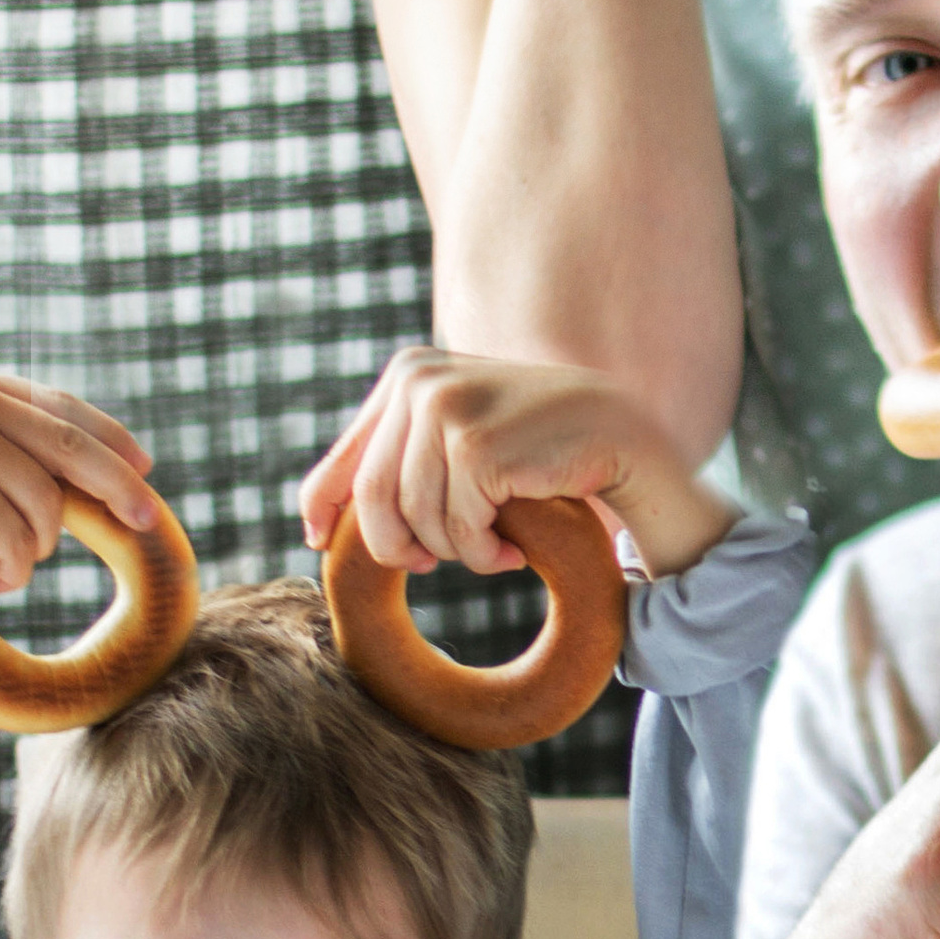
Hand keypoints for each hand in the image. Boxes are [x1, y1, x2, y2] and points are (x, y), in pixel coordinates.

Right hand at [0, 364, 156, 638]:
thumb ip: (8, 443)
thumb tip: (107, 463)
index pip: (60, 407)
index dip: (109, 441)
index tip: (144, 467)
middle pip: (72, 446)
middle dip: (118, 487)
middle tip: (147, 520)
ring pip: (46, 503)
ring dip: (35, 548)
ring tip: (5, 564)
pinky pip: (20, 537)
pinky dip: (13, 568)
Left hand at [299, 347, 732, 579]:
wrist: (623, 438)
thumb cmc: (542, 448)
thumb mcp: (462, 438)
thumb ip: (403, 458)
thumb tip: (316, 520)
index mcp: (408, 374)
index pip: (343, 461)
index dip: (326, 513)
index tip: (322, 545)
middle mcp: (419, 381)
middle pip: (373, 500)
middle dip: (401, 547)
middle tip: (435, 564)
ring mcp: (447, 409)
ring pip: (416, 521)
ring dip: (458, 552)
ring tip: (495, 546)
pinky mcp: (476, 446)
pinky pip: (458, 532)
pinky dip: (485, 555)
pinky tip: (513, 548)